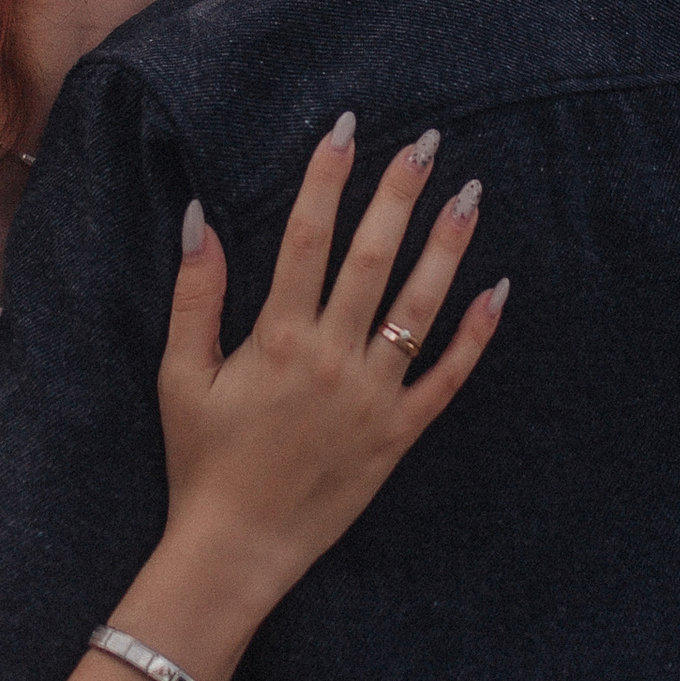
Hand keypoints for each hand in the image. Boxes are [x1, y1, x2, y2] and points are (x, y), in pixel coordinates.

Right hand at [154, 117, 506, 607]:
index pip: (306, 239)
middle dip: (398, 196)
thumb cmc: (201, 461)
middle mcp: (332, 360)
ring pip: (418, 308)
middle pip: (372, 259)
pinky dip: (475, 336)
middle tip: (427, 145)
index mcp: (277, 339)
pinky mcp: (398, 434)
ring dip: (446, 249)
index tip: (346, 131)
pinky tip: (498, 290)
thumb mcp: (181, 376)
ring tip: (470, 196)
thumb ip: (194, 296)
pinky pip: (446, 378)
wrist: (236, 549)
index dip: (327, 180)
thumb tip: (199, 218)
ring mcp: (372, 398)